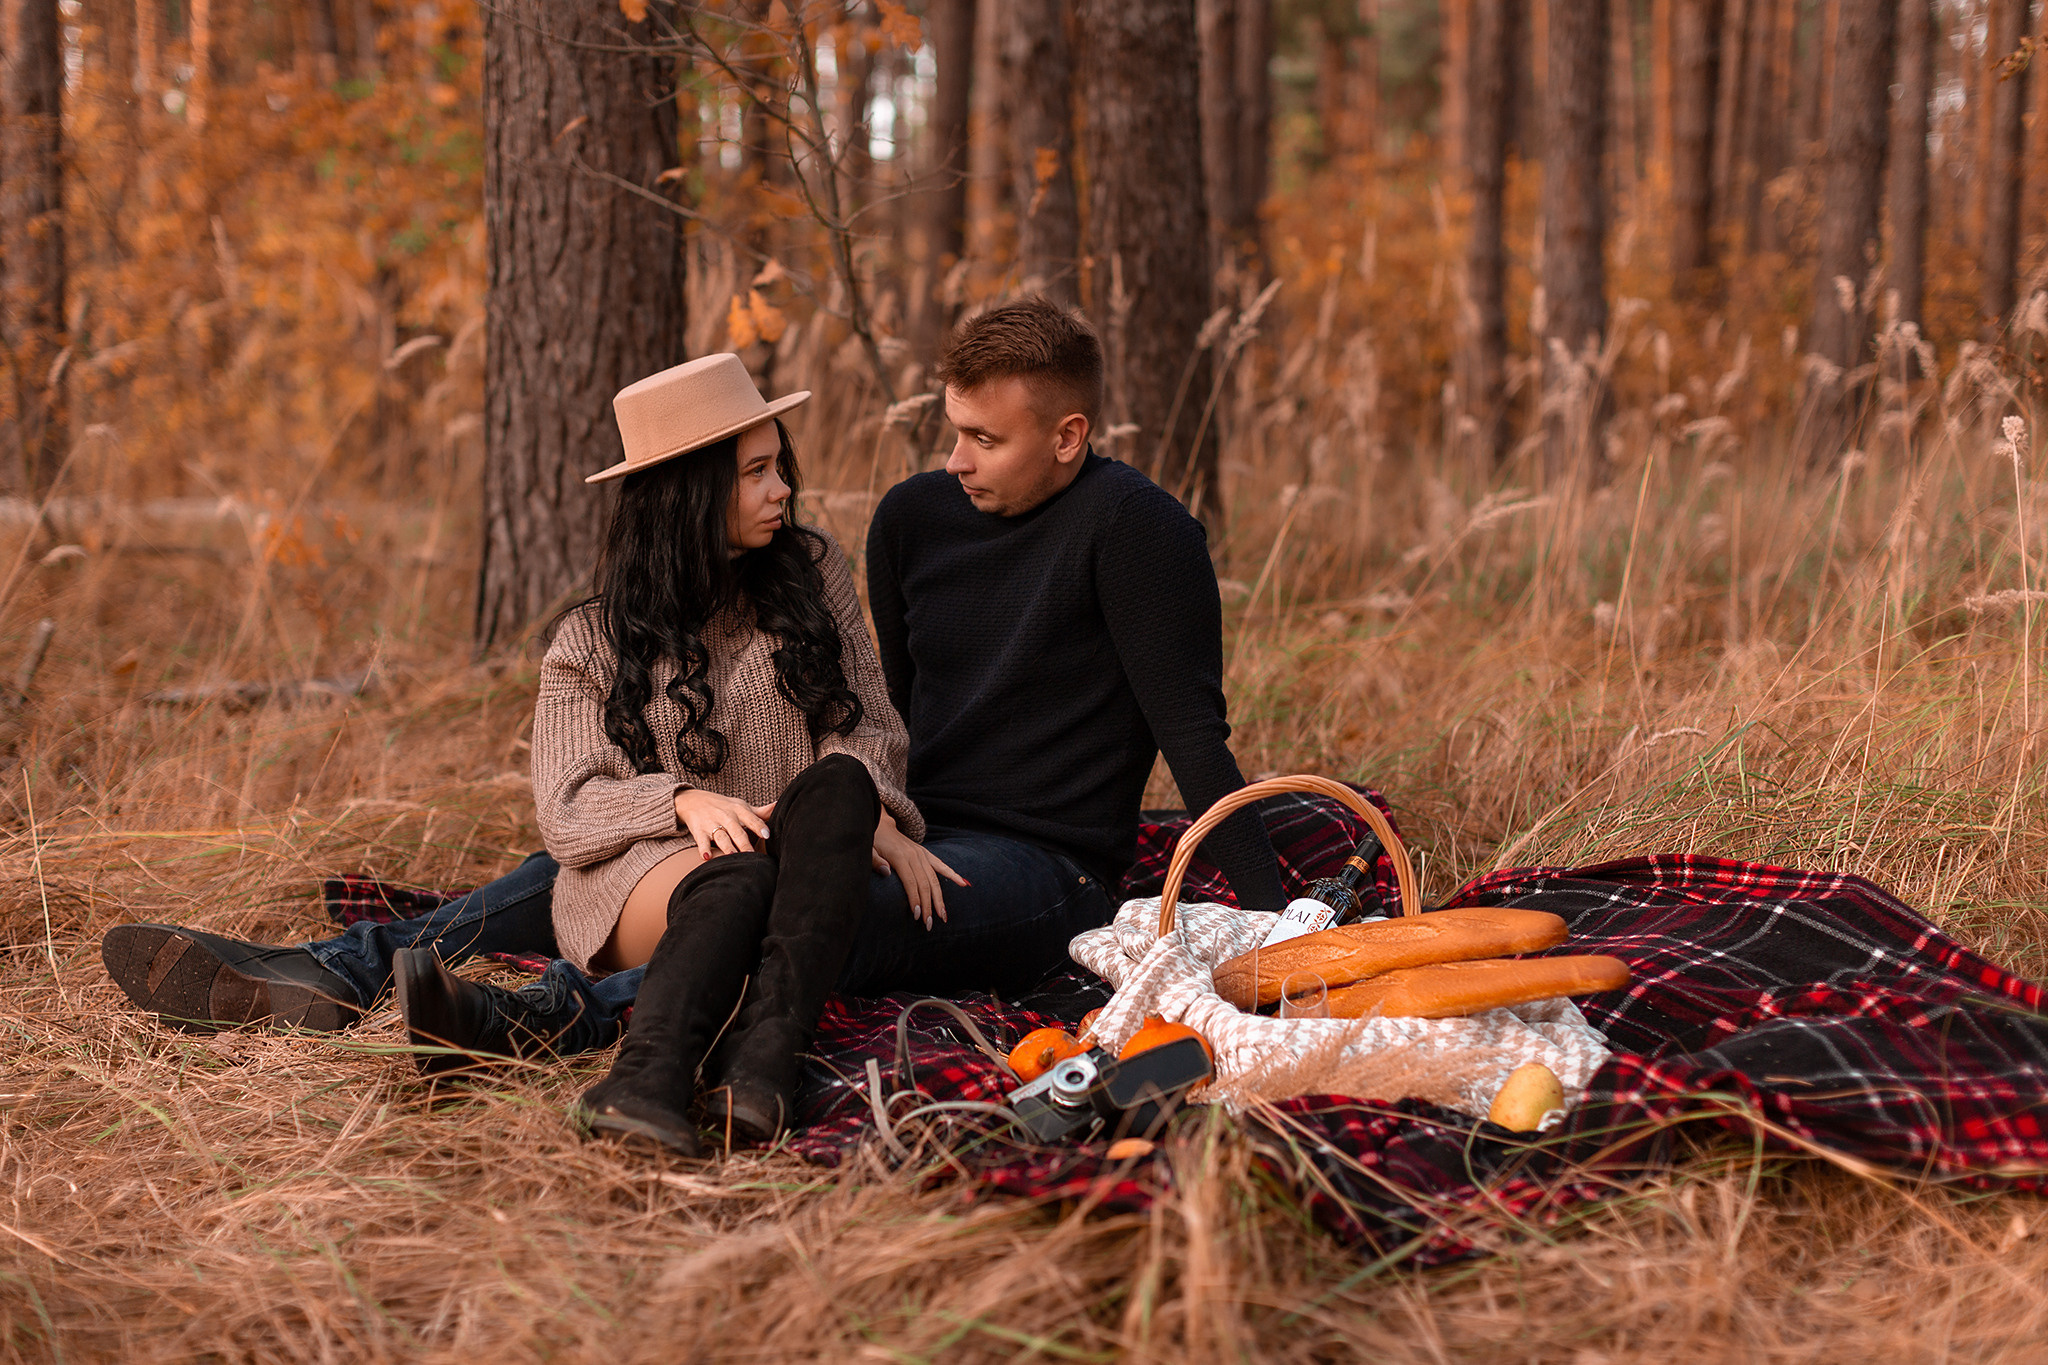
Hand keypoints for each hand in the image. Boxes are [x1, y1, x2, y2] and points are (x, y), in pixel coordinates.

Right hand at [674, 788, 773, 857]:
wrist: (693, 800)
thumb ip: (760, 812)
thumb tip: (779, 805)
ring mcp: (711, 823)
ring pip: (721, 836)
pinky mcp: (699, 831)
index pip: (751, 818)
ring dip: (727, 847)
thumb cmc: (724, 806)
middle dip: (744, 843)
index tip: (766, 835)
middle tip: (752, 856)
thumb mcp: (741, 806)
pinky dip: (703, 849)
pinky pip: (701, 841)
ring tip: (733, 856)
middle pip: (737, 831)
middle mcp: (726, 816)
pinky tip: (706, 857)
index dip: (759, 826)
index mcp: (739, 810)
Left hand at [871, 809, 967, 929]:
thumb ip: (875, 861)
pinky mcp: (925, 854)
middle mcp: (914, 856)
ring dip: (939, 899)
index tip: (917, 916)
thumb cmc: (872, 840)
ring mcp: (921, 854)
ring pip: (934, 879)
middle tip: (929, 924)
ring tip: (943, 916)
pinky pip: (941, 865)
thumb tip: (887, 873)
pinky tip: (963, 883)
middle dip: (929, 905)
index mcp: (900, 856)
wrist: (880, 823)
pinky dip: (952, 874)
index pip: (911, 882)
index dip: (915, 900)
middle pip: (925, 884)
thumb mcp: (867, 850)